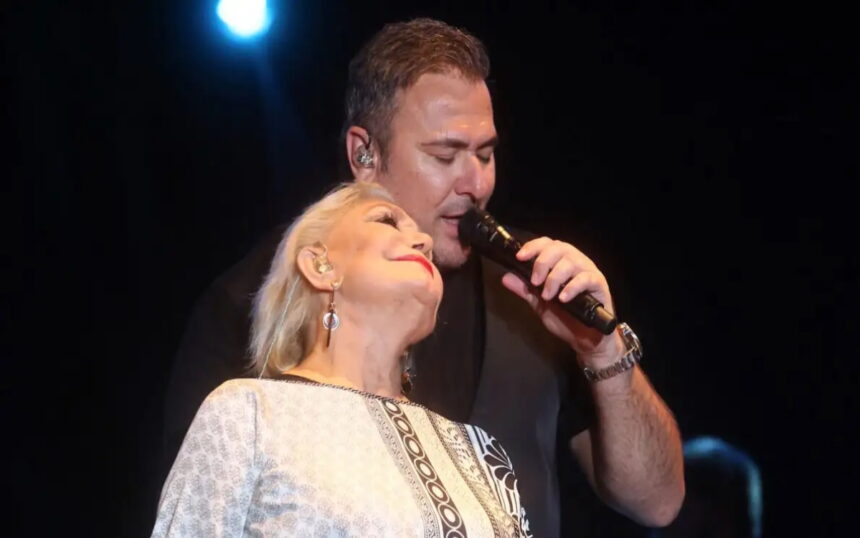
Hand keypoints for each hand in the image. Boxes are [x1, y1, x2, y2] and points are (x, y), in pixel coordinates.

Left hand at [500, 237, 623, 362]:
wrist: (584, 340)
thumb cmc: (565, 317)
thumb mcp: (539, 303)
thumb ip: (525, 289)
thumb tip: (505, 277)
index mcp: (561, 262)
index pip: (547, 244)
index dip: (533, 246)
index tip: (520, 257)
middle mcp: (576, 262)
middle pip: (559, 248)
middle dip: (542, 262)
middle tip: (535, 282)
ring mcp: (589, 272)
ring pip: (571, 262)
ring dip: (555, 278)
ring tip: (547, 296)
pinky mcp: (599, 285)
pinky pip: (586, 278)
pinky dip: (572, 287)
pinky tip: (562, 298)